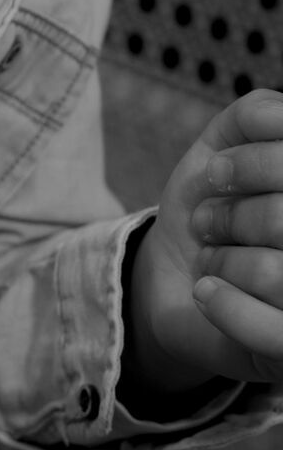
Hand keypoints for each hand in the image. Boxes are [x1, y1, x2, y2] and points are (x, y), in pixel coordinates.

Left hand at [130, 88, 282, 389]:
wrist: (176, 279)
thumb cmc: (215, 206)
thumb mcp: (228, 144)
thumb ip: (260, 116)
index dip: (250, 165)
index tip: (213, 174)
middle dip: (231, 215)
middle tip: (207, 224)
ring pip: (277, 274)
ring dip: (221, 261)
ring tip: (213, 261)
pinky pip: (271, 334)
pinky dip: (223, 306)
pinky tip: (205, 293)